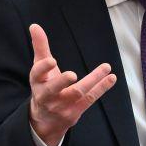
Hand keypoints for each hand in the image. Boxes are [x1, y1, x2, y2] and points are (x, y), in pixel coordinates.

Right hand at [28, 24, 116, 145]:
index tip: (52, 60)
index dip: (43, 68)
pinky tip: (111, 78)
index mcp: (37, 82)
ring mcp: (61, 106)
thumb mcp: (39, 69)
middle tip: (72, 75)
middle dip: (62, 82)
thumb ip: (39, 47)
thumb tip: (34, 25)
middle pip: (54, 89)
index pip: (37, 74)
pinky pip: (90, 98)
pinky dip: (101, 88)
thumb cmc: (44, 86)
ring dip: (93, 80)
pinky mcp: (74, 111)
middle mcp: (47, 96)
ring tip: (106, 67)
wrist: (45, 120)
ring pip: (77, 93)